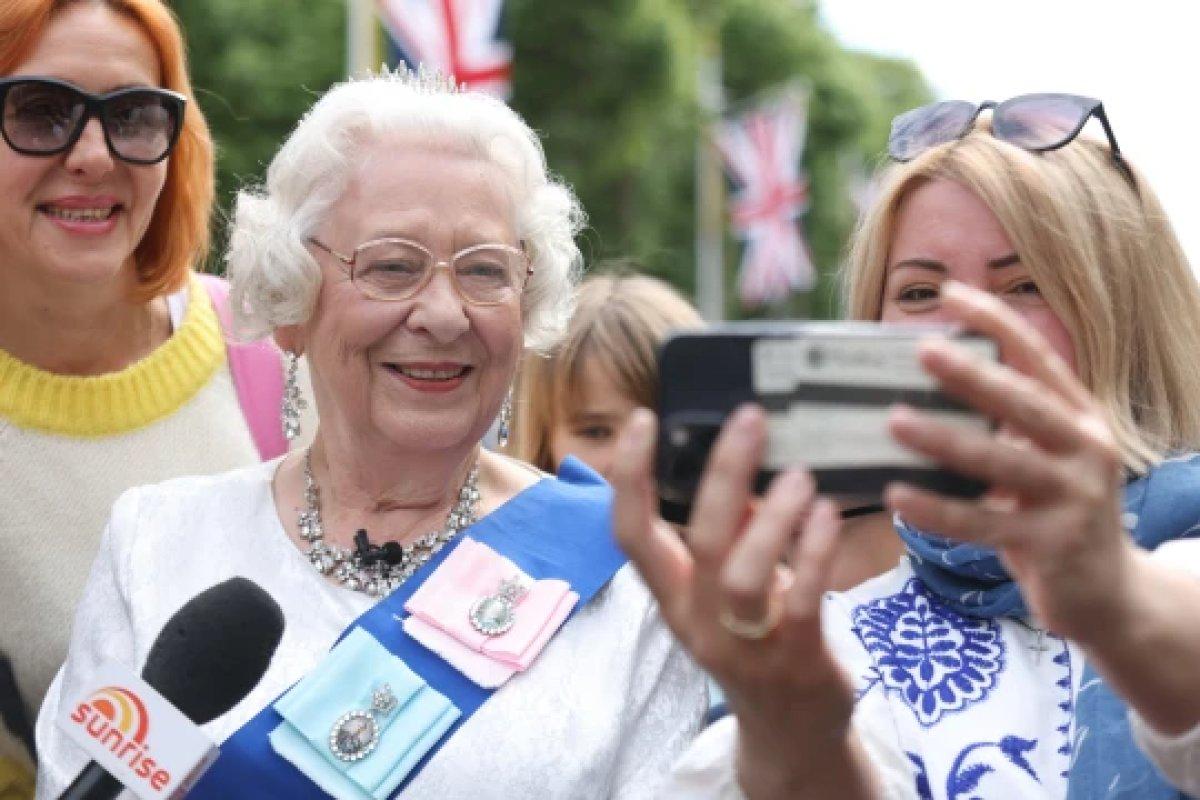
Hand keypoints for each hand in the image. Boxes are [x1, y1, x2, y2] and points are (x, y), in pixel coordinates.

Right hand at [611, 405, 871, 797]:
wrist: (789, 734)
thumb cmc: (756, 642)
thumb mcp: (728, 590)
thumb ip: (731, 535)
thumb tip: (741, 469)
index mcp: (674, 595)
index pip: (631, 533)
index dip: (629, 476)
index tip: (642, 420)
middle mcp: (699, 619)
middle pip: (699, 540)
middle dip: (722, 474)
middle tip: (751, 419)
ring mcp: (746, 644)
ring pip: (743, 574)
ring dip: (773, 518)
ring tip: (801, 477)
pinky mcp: (795, 658)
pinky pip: (800, 601)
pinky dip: (814, 552)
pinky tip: (828, 516)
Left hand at [884, 280, 1136, 643]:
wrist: (1109, 596)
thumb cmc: (1055, 517)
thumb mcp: (1041, 463)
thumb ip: (1003, 431)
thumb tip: (923, 395)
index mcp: (1080, 419)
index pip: (1038, 358)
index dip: (996, 323)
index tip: (951, 294)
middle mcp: (1086, 450)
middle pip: (1024, 403)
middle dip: (971, 374)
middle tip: (921, 349)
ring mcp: (1074, 499)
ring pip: (1001, 463)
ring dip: (944, 440)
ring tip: (895, 420)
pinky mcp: (1052, 545)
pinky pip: (982, 524)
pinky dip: (937, 509)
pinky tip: (897, 495)